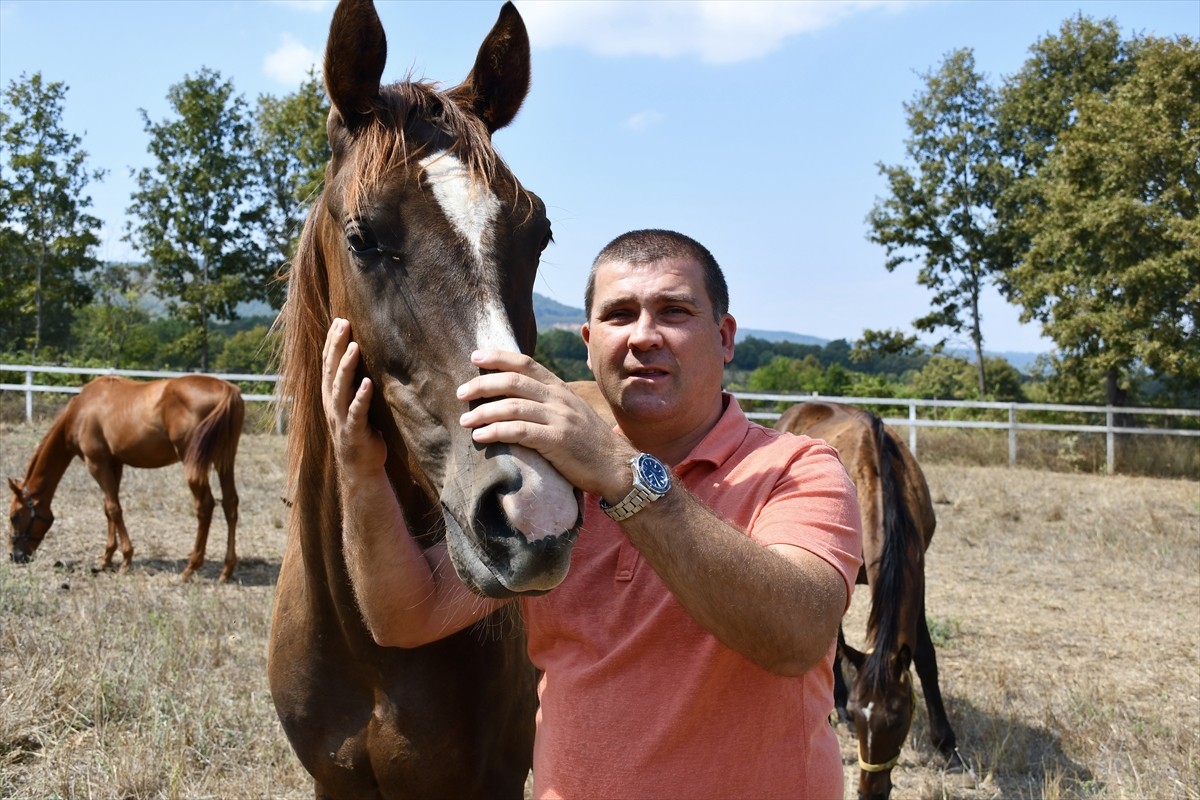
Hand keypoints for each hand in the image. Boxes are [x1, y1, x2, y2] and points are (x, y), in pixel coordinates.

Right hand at [322, 318, 386, 474]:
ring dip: (347, 367)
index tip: (339, 319)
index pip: (328, 363)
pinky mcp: (354, 432)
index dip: (332, 342)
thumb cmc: (361, 431)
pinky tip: (368, 383)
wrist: (359, 468)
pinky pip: (357, 412)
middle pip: (331, 370)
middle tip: (343, 323)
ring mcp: (341, 418)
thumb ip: (354, 383)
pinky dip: (361, 397)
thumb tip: (363, 356)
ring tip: (355, 347)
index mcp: (332, 395)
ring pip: (341, 388)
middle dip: (337, 346)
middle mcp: (332, 403)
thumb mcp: (354, 402)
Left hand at [456, 350, 635, 497]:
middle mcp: (559, 398)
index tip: (475, 356)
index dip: (498, 357)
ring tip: (465, 420)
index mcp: (560, 389)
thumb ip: (547, 402)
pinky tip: (481, 436)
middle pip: (513, 381)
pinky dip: (496, 432)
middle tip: (460, 393)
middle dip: (482, 384)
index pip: (525, 363)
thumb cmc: (589, 443)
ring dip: (483, 411)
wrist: (617, 466)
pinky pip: (520, 431)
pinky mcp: (558, 440)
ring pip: (513, 406)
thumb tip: (514, 398)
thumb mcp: (570, 413)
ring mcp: (559, 418)